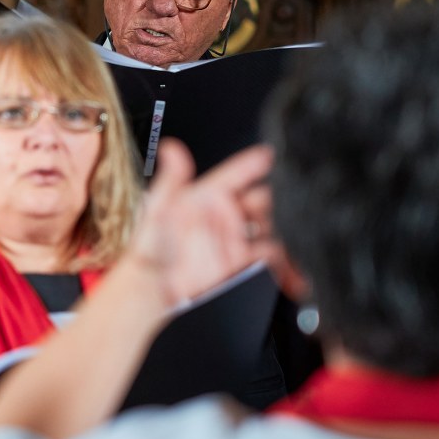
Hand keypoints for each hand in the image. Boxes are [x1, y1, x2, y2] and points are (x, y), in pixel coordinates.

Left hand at [127, 139, 276, 307]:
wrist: (156, 291)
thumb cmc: (152, 249)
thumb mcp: (157, 212)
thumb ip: (169, 180)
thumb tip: (170, 147)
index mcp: (206, 197)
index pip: (233, 175)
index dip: (250, 164)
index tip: (265, 155)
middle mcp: (225, 215)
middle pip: (258, 199)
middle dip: (264, 201)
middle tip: (257, 208)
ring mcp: (237, 238)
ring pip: (268, 225)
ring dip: (276, 228)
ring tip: (267, 237)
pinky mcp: (244, 261)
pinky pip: (271, 256)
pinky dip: (283, 261)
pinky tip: (285, 266)